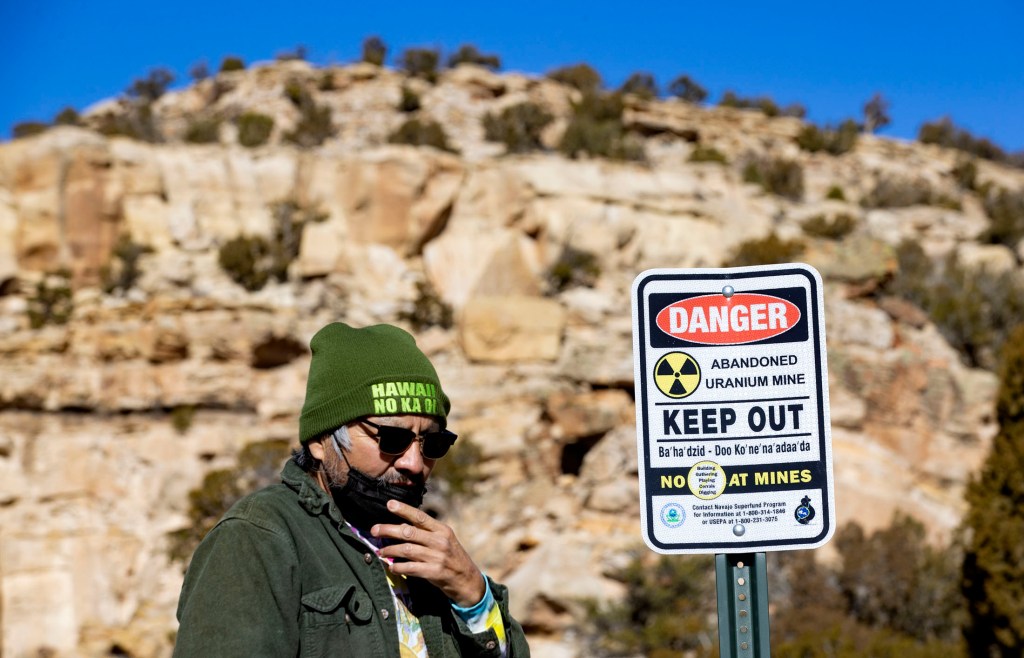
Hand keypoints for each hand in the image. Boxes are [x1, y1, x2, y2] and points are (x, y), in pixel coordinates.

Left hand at [371, 499, 485, 607]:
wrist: (468, 580)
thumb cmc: (452, 557)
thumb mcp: (445, 540)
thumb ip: (426, 533)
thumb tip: (400, 526)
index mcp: (442, 530)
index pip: (420, 517)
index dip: (404, 510)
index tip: (389, 504)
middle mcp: (440, 541)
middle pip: (409, 532)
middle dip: (388, 530)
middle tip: (374, 530)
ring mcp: (437, 557)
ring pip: (407, 550)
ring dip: (390, 550)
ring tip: (380, 552)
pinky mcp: (434, 572)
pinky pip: (411, 568)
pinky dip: (398, 567)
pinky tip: (391, 566)